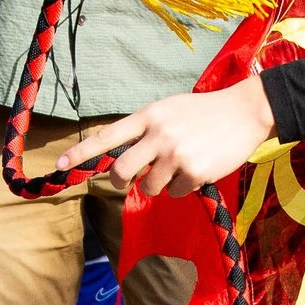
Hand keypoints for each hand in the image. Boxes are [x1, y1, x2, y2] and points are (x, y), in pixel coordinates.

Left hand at [63, 78, 277, 196]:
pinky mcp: (194, 172)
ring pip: (149, 187)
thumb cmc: (202, 112)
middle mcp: (158, 134)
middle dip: (121, 180)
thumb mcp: (169, 111)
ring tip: (181, 164)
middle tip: (131, 179)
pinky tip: (199, 167)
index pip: (106, 136)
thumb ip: (145, 131)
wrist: (245, 111)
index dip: (80, 153)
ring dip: (160, 184)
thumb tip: (120, 162)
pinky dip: (184, 187)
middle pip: (120, 171)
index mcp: (149, 116)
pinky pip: (176, 193)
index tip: (58, 165)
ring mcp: (176, 154)